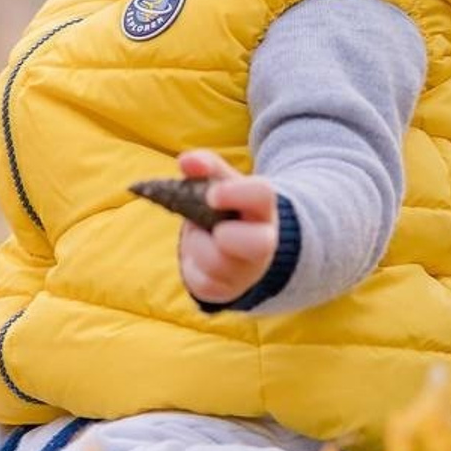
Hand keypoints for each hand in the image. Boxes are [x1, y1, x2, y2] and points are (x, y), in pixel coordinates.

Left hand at [175, 150, 278, 304]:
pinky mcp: (227, 289)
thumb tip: (186, 161)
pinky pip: (204, 282)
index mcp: (262, 208)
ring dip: (198, 246)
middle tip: (215, 230)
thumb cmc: (224, 209)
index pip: (262, 195)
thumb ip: (205, 166)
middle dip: (228, 235)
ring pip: (217, 262)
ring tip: (201, 236)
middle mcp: (263, 242)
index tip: (212, 195)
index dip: (236, 193)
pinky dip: (194, 266)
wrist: (228, 248)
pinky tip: (200, 256)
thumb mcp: (220, 183)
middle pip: (258, 244)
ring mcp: (247, 269)